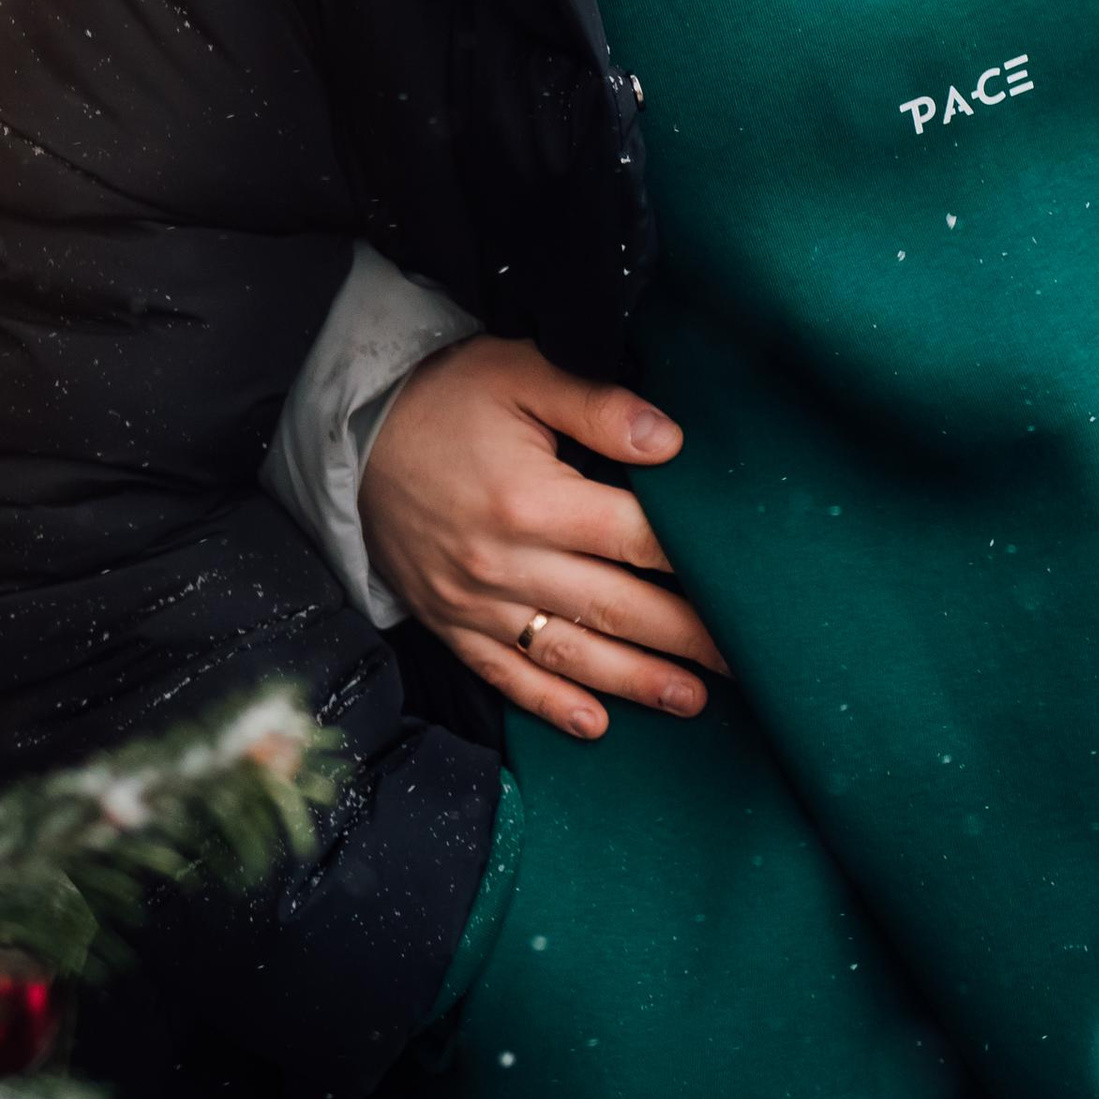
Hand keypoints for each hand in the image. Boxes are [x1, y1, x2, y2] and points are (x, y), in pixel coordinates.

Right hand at [359, 334, 726, 740]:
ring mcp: (475, 603)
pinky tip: (595, 725)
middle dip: (686, 637)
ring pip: (569, 654)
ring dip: (634, 682)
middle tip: (745, 660)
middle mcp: (505, 562)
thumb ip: (598, 406)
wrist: (353, 434)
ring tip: (692, 701)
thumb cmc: (446, 396)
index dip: (694, 562)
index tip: (746, 582)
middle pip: (615, 607)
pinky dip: (551, 704)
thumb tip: (670, 441)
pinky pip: (506, 677)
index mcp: (531, 500)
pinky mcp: (449, 623)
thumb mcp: (521, 373)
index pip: (634, 539)